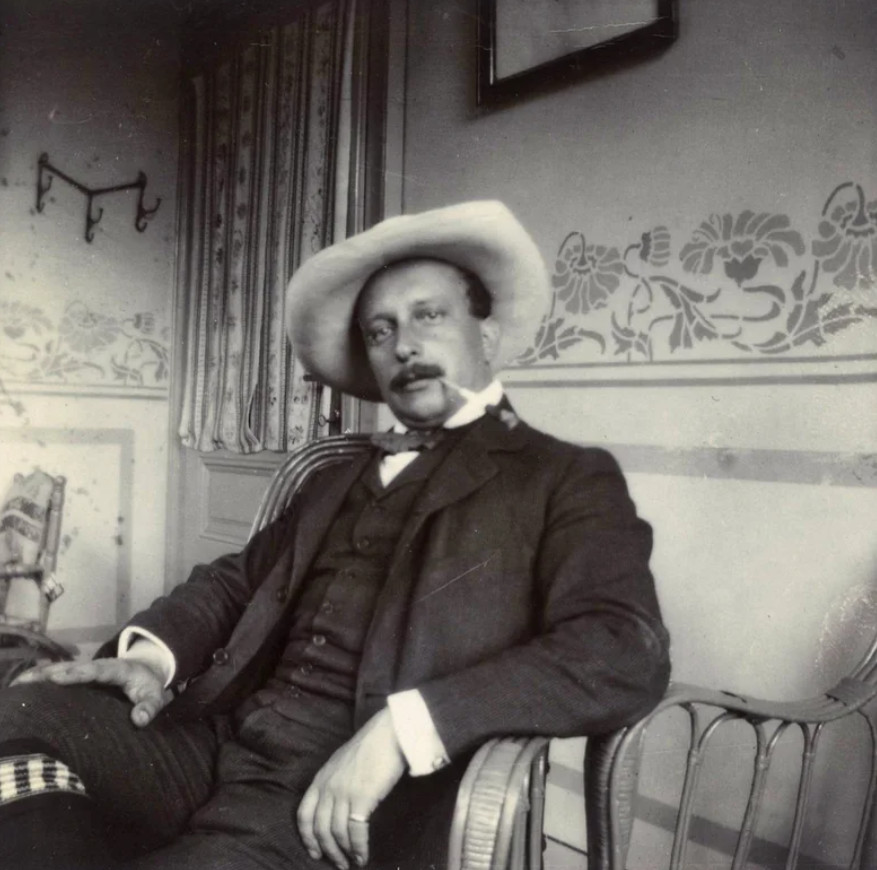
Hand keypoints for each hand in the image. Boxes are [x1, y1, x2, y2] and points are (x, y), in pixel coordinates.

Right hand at [12, 658, 170, 726]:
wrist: (145, 670)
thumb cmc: (148, 685)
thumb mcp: (155, 696)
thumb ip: (149, 707)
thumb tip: (139, 720)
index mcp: (116, 669)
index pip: (96, 670)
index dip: (77, 672)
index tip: (58, 677)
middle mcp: (97, 666)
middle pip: (71, 667)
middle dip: (49, 673)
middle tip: (25, 682)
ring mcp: (86, 670)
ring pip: (60, 669)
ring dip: (38, 676)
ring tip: (16, 685)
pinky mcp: (78, 676)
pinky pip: (56, 675)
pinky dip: (39, 680)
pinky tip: (20, 688)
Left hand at [297, 708, 405, 868]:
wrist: (389, 733)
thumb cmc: (371, 746)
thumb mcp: (342, 762)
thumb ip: (334, 782)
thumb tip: (337, 806)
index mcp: (321, 778)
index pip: (304, 814)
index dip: (307, 837)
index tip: (314, 852)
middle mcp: (328, 787)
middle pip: (320, 828)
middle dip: (328, 851)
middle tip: (338, 864)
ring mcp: (344, 793)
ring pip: (336, 833)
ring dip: (344, 853)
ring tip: (352, 863)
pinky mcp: (362, 798)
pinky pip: (356, 831)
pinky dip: (359, 848)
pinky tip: (363, 856)